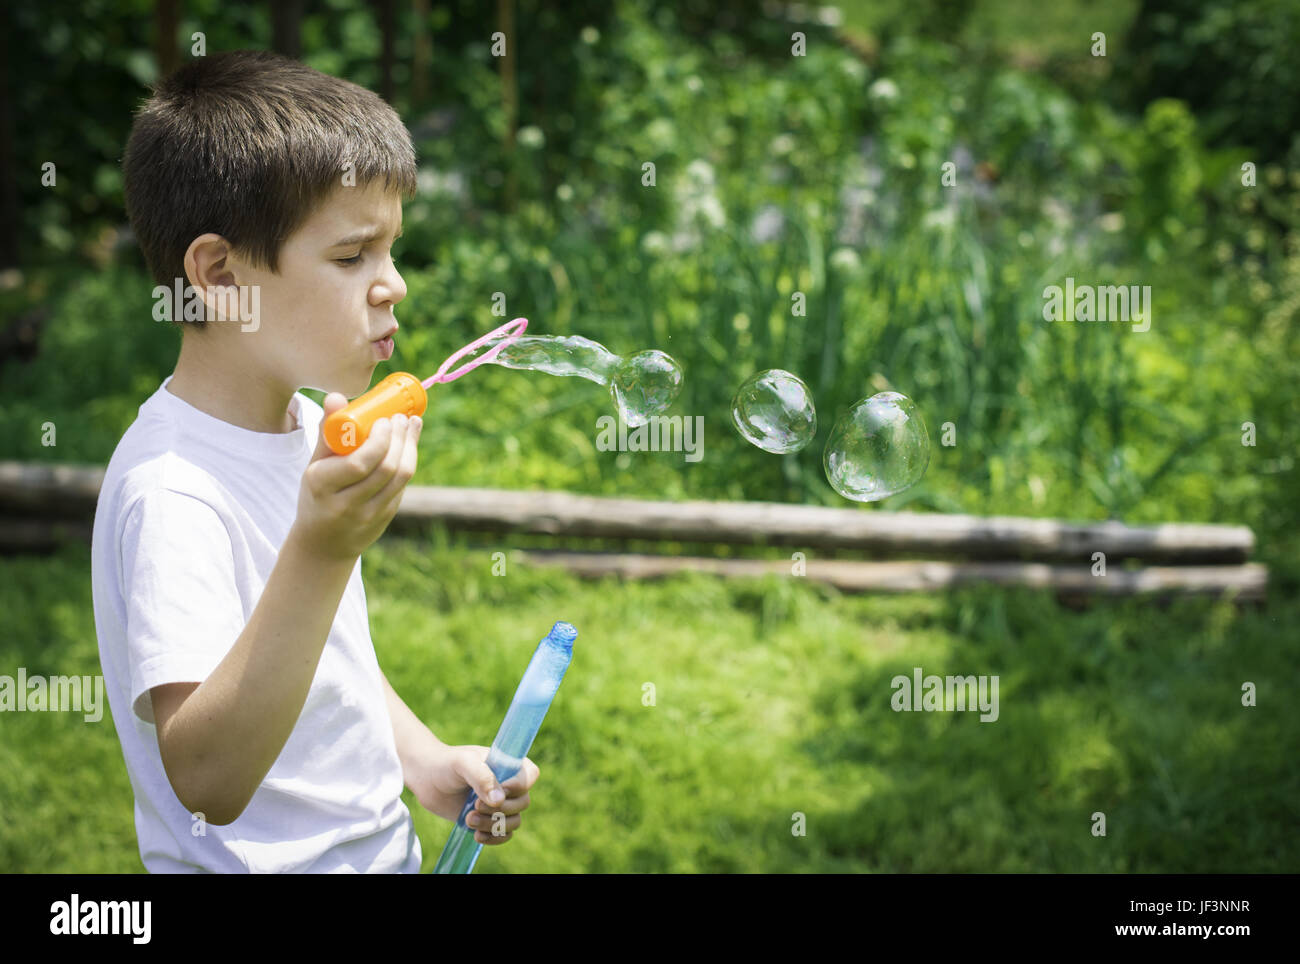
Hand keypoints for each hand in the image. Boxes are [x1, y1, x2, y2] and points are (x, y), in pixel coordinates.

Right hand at [290, 392, 421, 560]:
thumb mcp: (314, 465)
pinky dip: (408, 461)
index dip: (379, 440)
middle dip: (399, 438)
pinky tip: (408, 444)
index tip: (384, 419)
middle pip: (385, 468)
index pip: (359, 464)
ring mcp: (369, 514)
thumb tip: (336, 396)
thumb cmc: (318, 494)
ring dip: (409, 447)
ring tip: (410, 425)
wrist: (324, 543)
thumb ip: (328, 432)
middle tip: (401, 417)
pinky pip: (402, 485)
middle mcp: (347, 504)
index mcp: (323, 486)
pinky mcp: (385, 517)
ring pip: (400, 477)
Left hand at [412, 743, 539, 845]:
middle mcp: (508, 785)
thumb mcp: (463, 763)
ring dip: (493, 824)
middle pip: (523, 802)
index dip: (519, 785)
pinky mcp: (490, 821)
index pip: (530, 775)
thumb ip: (482, 777)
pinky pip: (504, 835)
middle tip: (475, 805)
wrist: (427, 779)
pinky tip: (476, 835)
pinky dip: (494, 838)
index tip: (500, 789)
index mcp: (508, 765)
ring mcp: (500, 804)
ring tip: (469, 818)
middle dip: (501, 808)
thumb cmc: (447, 764)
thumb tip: (498, 800)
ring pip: (513, 821)